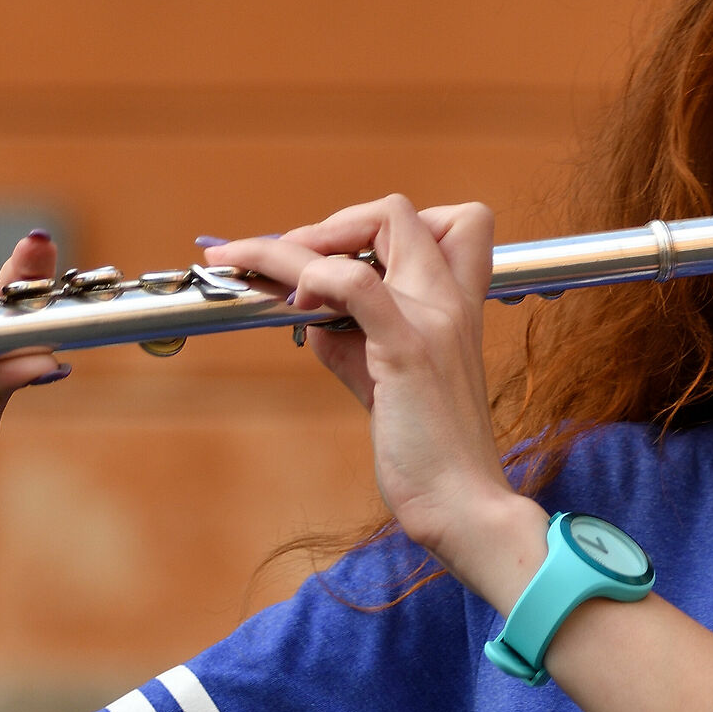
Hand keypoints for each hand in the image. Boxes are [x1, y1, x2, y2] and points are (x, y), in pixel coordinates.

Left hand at [204, 197, 537, 591]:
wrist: (460, 501)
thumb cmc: (426, 446)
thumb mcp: (383, 375)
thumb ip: (351, 332)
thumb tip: (304, 305)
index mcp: (456, 304)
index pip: (443, 221)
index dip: (375, 228)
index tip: (330, 260)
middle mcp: (450, 300)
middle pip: (399, 209)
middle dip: (329, 224)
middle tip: (287, 260)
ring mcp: (432, 319)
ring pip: (376, 227)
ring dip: (297, 240)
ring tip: (252, 264)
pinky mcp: (407, 349)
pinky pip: (355, 283)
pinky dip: (313, 278)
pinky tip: (297, 306)